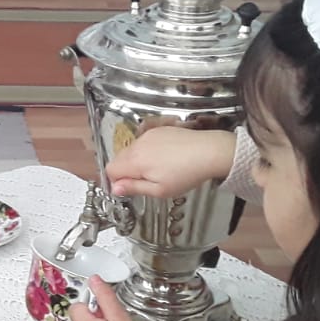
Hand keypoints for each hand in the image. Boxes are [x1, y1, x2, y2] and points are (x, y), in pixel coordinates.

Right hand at [105, 124, 236, 198]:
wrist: (209, 152)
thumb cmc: (187, 173)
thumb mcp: (159, 190)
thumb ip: (134, 188)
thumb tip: (115, 189)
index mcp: (135, 161)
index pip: (110, 170)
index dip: (117, 181)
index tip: (128, 188)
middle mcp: (138, 145)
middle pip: (118, 158)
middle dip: (125, 171)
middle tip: (145, 181)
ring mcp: (148, 135)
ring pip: (131, 150)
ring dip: (137, 161)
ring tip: (157, 170)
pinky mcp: (159, 130)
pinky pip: (144, 142)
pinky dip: (148, 151)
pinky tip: (164, 159)